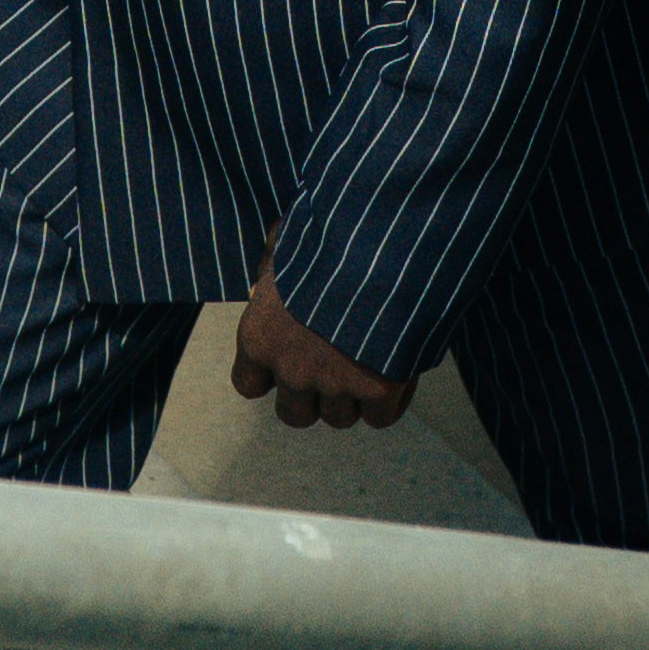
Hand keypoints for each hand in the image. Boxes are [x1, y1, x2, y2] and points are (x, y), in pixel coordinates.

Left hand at [230, 252, 413, 430]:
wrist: (384, 241)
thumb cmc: (332, 231)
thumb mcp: (288, 240)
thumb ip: (273, 263)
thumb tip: (268, 270)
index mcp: (260, 336)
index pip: (249, 384)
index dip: (270, 375)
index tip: (288, 357)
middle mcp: (291, 368)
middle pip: (295, 414)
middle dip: (312, 396)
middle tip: (334, 367)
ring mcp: (335, 383)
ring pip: (339, 418)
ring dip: (352, 397)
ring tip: (370, 362)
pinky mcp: (379, 390)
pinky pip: (381, 417)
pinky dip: (392, 399)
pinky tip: (400, 369)